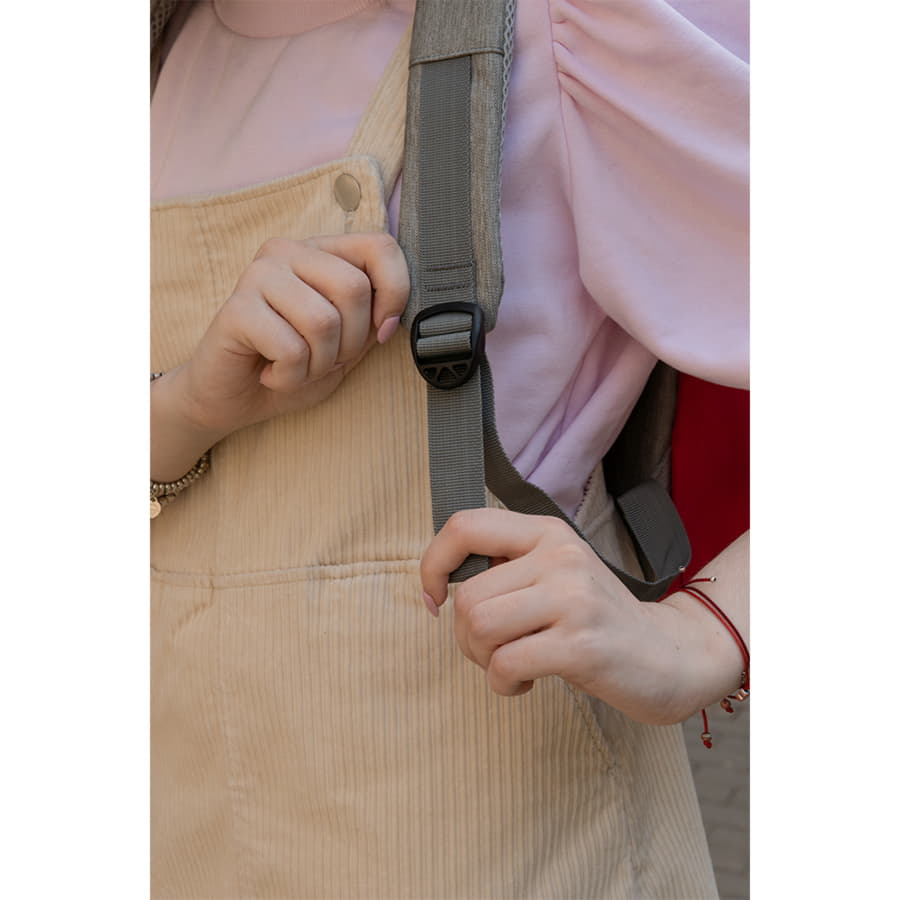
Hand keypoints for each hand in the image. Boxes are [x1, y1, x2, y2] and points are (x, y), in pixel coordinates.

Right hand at [172, 232, 408, 439]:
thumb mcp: (347, 344)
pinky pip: (291, 349)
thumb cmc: (292, 367)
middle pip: (354, 288)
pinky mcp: (236, 309)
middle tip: (322, 360)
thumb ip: (371, 320)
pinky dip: (290, 377)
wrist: (232, 399)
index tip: (381, 332)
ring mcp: (258, 274)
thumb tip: (391, 316)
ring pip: (323, 322)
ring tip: (295, 368)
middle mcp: (287, 252)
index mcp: (319, 251)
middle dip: (350, 343)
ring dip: (319, 364)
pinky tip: (271, 375)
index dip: (394, 294)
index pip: (381, 246)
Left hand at [420, 508, 743, 724]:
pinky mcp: (580, 644)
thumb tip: (443, 579)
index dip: (433, 564)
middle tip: (495, 651)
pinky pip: (505, 664)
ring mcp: (572, 598)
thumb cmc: (598, 620)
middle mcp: (559, 555)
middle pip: (467, 596)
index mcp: (547, 532)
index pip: (465, 526)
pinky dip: (504, 683)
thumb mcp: (556, 573)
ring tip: (511, 664)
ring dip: (483, 659)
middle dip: (466, 637)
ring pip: (479, 625)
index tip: (434, 599)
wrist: (670, 654)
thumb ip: (508, 567)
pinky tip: (528, 681)